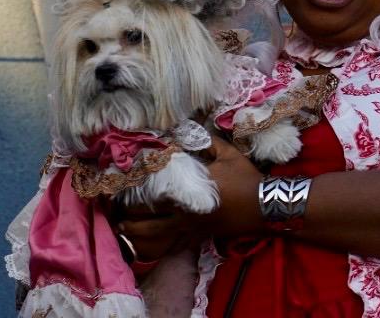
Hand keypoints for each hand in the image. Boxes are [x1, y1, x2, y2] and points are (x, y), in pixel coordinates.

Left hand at [111, 135, 263, 259]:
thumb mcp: (228, 154)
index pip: (155, 195)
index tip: (121, 189)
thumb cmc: (245, 179)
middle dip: (130, 219)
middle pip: (150, 221)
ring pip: (158, 237)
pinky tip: (149, 246)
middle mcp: (185, 213)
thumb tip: (189, 133)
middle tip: (116, 212)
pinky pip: (174, 245)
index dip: (135, 194)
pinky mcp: (199, 236)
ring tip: (123, 230)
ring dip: (138, 235)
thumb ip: (207, 143)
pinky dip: (159, 247)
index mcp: (189, 192)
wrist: (263, 206)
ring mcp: (191, 228)